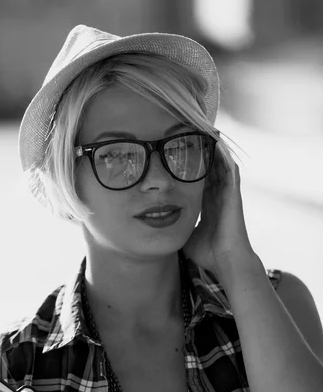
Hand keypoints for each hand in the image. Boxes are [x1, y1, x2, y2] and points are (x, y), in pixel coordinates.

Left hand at [183, 141, 254, 277]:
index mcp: (207, 204)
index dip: (188, 166)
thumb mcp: (185, 236)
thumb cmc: (207, 253)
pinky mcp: (233, 193)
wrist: (226, 261)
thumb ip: (175, 229)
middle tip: (187, 134)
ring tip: (202, 130)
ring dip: (212, 148)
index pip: (197, 179)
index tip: (176, 155)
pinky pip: (229, 168)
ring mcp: (227, 193)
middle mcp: (218, 196)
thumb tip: (157, 230)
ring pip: (220, 163)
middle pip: (209, 167)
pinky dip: (223, 154)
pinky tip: (215, 141)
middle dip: (199, 151)